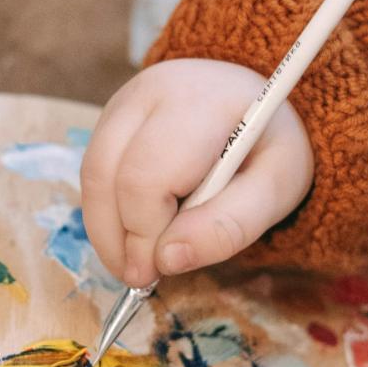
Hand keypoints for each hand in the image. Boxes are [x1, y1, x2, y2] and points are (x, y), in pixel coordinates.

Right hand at [81, 59, 313, 287]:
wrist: (252, 104)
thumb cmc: (266, 148)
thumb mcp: (276, 189)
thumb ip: (230, 226)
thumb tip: (167, 259)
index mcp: (200, 103)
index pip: (146, 176)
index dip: (143, 233)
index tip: (156, 272)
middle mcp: (151, 90)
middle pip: (106, 173)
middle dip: (117, 236)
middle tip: (139, 276)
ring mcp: (124, 100)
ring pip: (91, 173)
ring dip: (104, 229)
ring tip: (132, 263)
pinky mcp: (109, 117)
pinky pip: (92, 171)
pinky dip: (105, 212)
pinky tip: (130, 235)